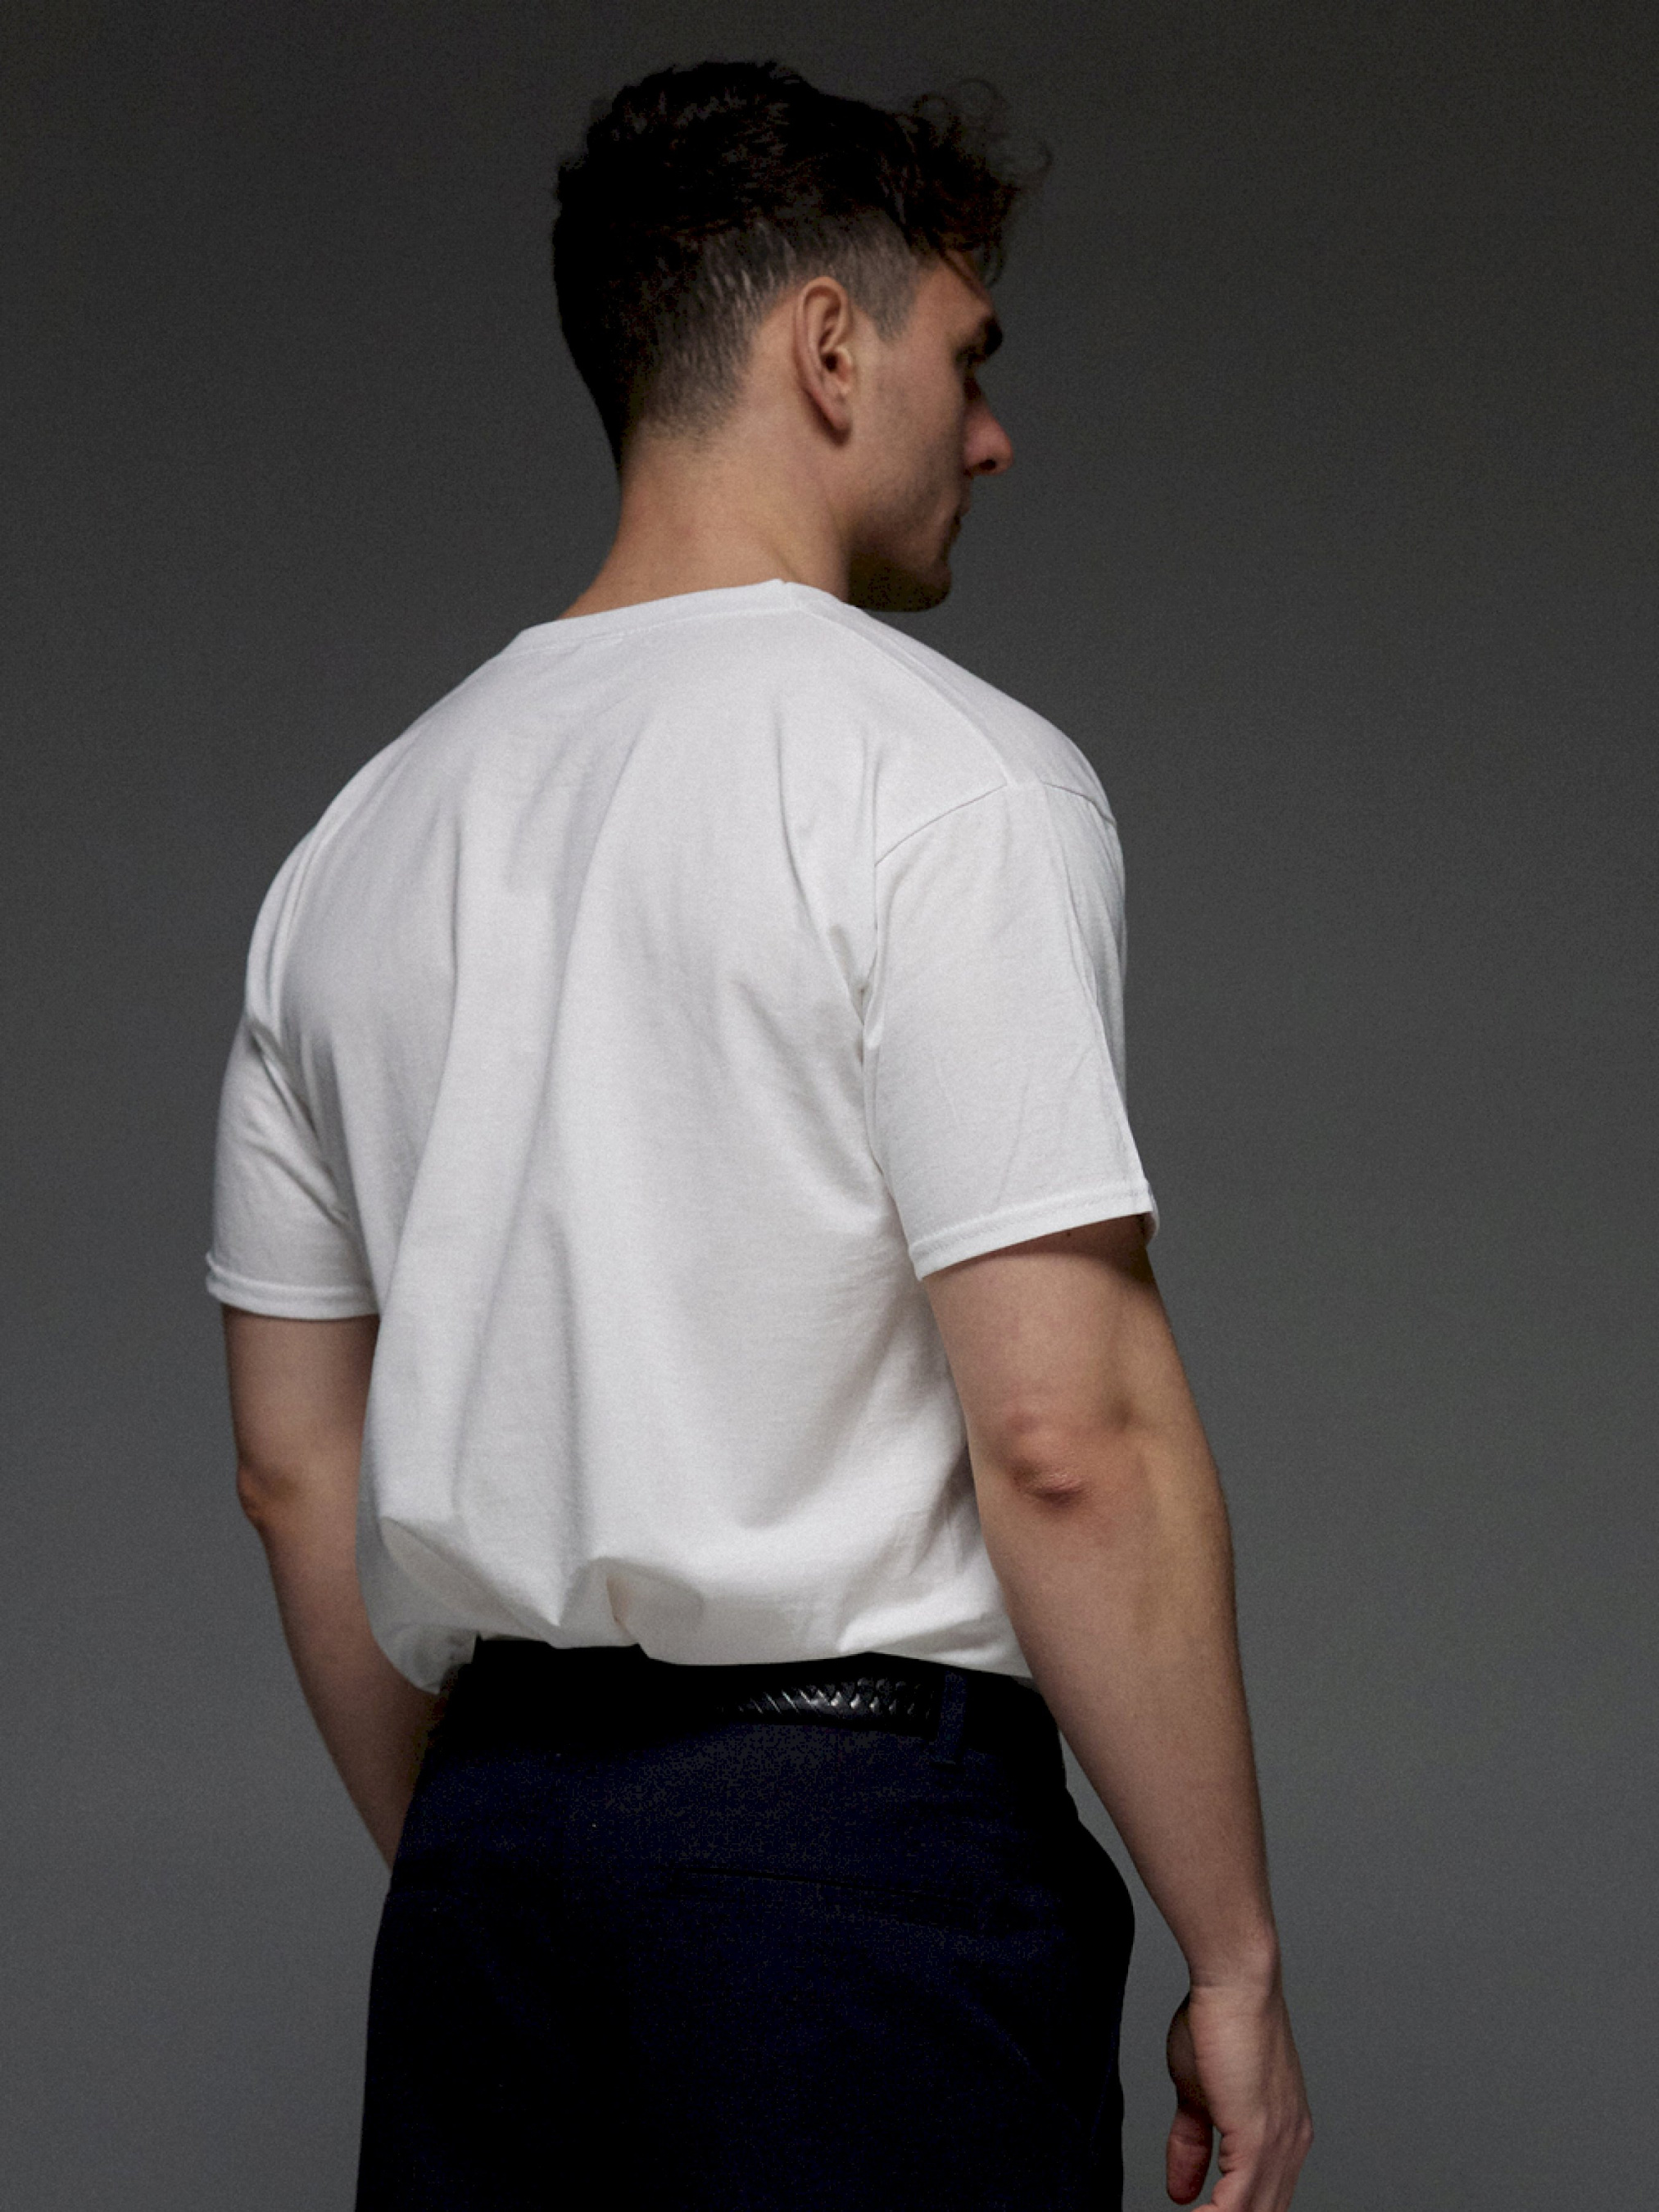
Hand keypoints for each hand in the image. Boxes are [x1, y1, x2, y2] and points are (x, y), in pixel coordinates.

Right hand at [1165, 1978, 1311, 2208]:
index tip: (1197, 2211)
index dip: (1231, 2211)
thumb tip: (1181, 2189)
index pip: (1262, 2198)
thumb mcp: (1196, 2093)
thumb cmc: (1218, 2021)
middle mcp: (1290, 2146)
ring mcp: (1279, 2146)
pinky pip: (1237, 2206)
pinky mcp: (1258, 2141)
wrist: (1234, 1982)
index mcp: (1283, 2134)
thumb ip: (1194, 2144)